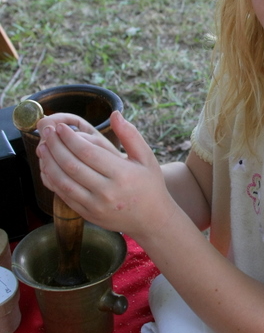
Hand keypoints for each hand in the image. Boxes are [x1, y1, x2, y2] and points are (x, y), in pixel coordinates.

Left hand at [36, 110, 175, 237]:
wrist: (151, 219)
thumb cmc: (149, 184)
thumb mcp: (147, 157)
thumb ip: (131, 135)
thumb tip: (115, 114)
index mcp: (122, 174)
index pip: (88, 152)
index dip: (70, 138)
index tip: (60, 127)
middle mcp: (107, 192)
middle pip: (72, 165)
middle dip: (56, 146)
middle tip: (47, 132)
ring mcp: (95, 206)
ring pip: (64, 182)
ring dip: (49, 163)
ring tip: (43, 147)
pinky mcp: (87, 214)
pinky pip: (64, 196)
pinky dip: (52, 180)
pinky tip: (48, 167)